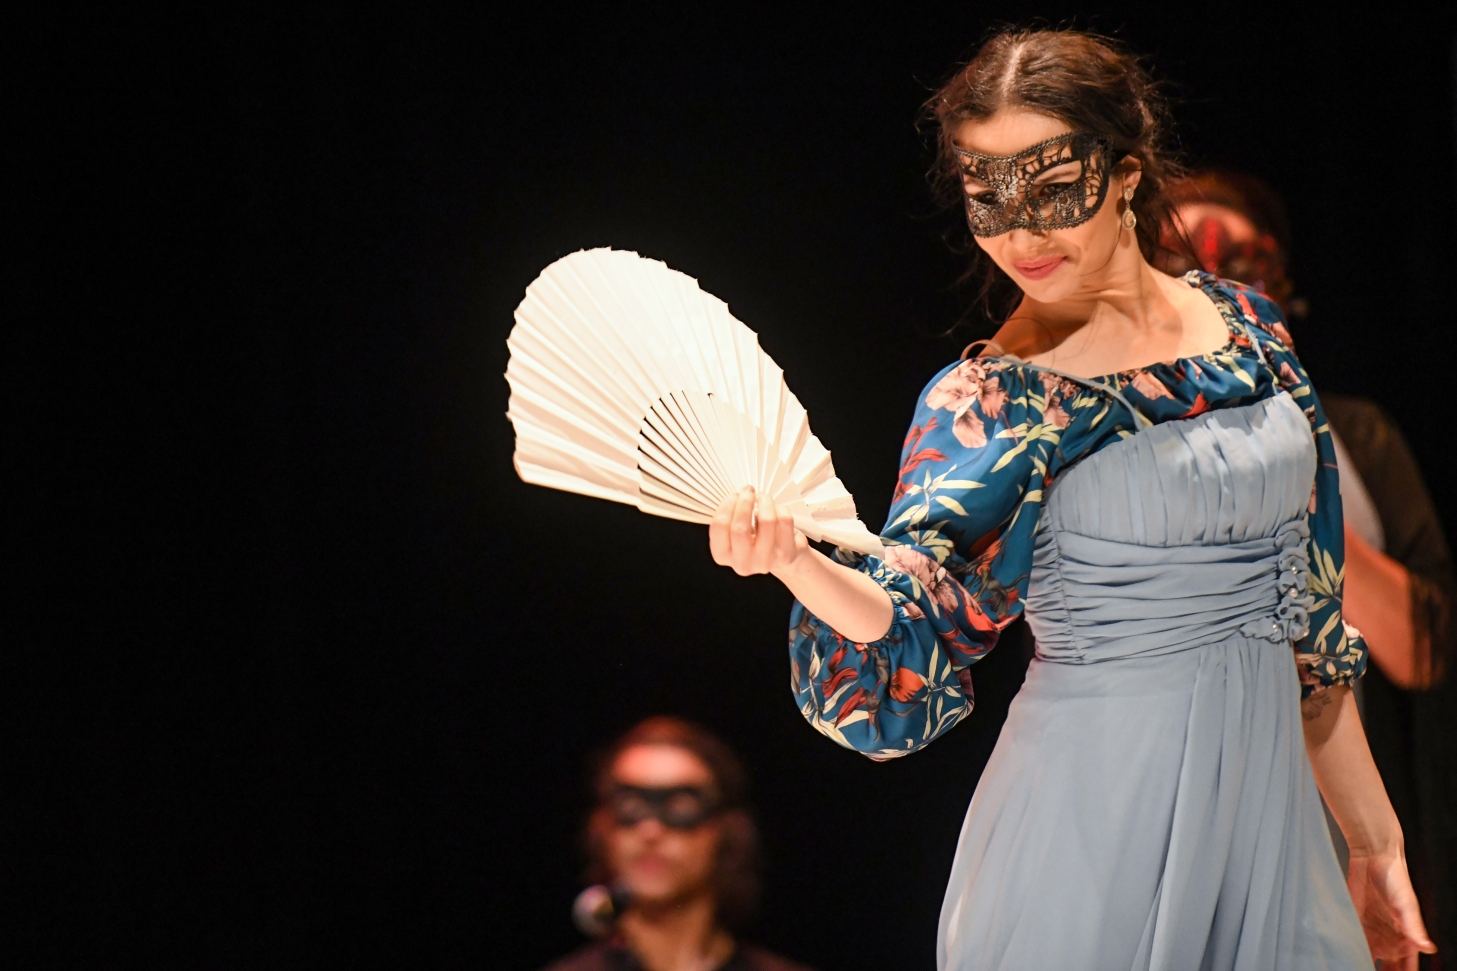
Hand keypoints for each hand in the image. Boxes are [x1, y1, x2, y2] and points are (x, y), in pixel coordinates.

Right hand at [708, 485, 807, 576]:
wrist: (782, 559)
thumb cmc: (755, 540)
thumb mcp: (735, 532)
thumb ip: (730, 516)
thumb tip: (737, 494)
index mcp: (723, 555)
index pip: (719, 527)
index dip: (727, 505)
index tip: (735, 495)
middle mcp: (742, 563)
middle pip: (739, 528)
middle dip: (745, 502)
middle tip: (749, 491)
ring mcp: (765, 561)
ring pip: (766, 521)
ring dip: (765, 502)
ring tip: (765, 499)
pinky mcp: (786, 555)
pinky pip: (784, 521)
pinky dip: (782, 508)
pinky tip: (778, 511)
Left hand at [1345, 845, 1436, 968]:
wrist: (1372, 856)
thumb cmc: (1395, 878)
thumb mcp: (1406, 904)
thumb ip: (1414, 927)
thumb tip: (1429, 948)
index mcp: (1407, 937)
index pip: (1408, 966)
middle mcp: (1391, 937)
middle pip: (1389, 966)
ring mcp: (1373, 930)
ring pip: (1370, 956)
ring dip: (1363, 963)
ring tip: (1354, 969)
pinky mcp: (1356, 920)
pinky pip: (1353, 941)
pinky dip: (1349, 951)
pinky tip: (1343, 959)